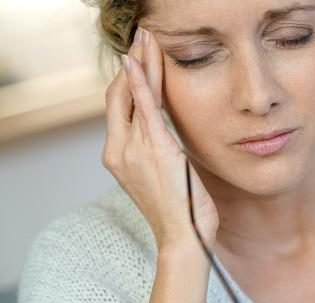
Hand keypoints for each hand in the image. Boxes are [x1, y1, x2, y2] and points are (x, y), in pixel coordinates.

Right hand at [102, 27, 218, 249]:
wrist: (182, 237)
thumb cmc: (177, 209)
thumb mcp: (161, 176)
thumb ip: (154, 150)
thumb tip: (161, 133)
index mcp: (119, 156)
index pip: (118, 108)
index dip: (126, 80)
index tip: (137, 59)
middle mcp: (119, 150)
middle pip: (119, 95)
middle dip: (131, 64)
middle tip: (142, 39)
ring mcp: (133, 149)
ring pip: (132, 95)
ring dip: (141, 63)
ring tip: (147, 39)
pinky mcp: (155, 148)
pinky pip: (145, 108)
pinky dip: (141, 82)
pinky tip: (139, 61)